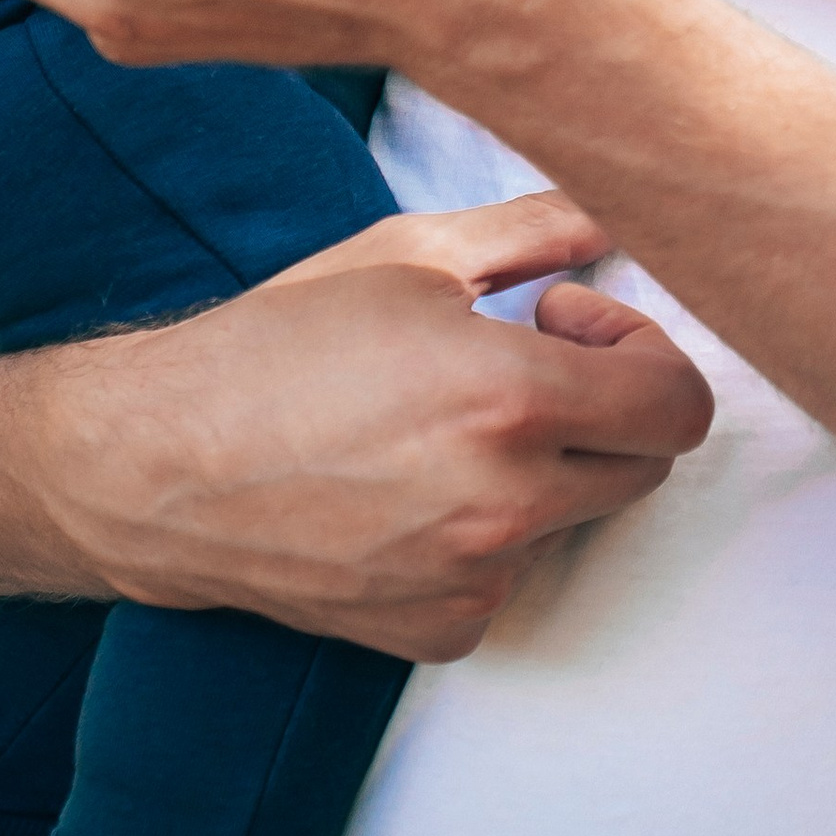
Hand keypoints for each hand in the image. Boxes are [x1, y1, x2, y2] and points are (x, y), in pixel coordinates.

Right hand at [0, 193, 714, 655]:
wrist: (155, 462)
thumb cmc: (276, 341)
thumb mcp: (407, 253)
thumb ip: (535, 228)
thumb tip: (617, 204)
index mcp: (513, 398)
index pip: (680, 403)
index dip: (645, 350)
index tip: (572, 321)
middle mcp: (507, 503)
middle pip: (644, 464)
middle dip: (606, 402)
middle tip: (518, 357)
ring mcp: (473, 579)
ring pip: (576, 519)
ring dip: (544, 468)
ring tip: (443, 421)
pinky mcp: (438, 631)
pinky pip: (509, 580)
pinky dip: (485, 538)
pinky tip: (406, 489)